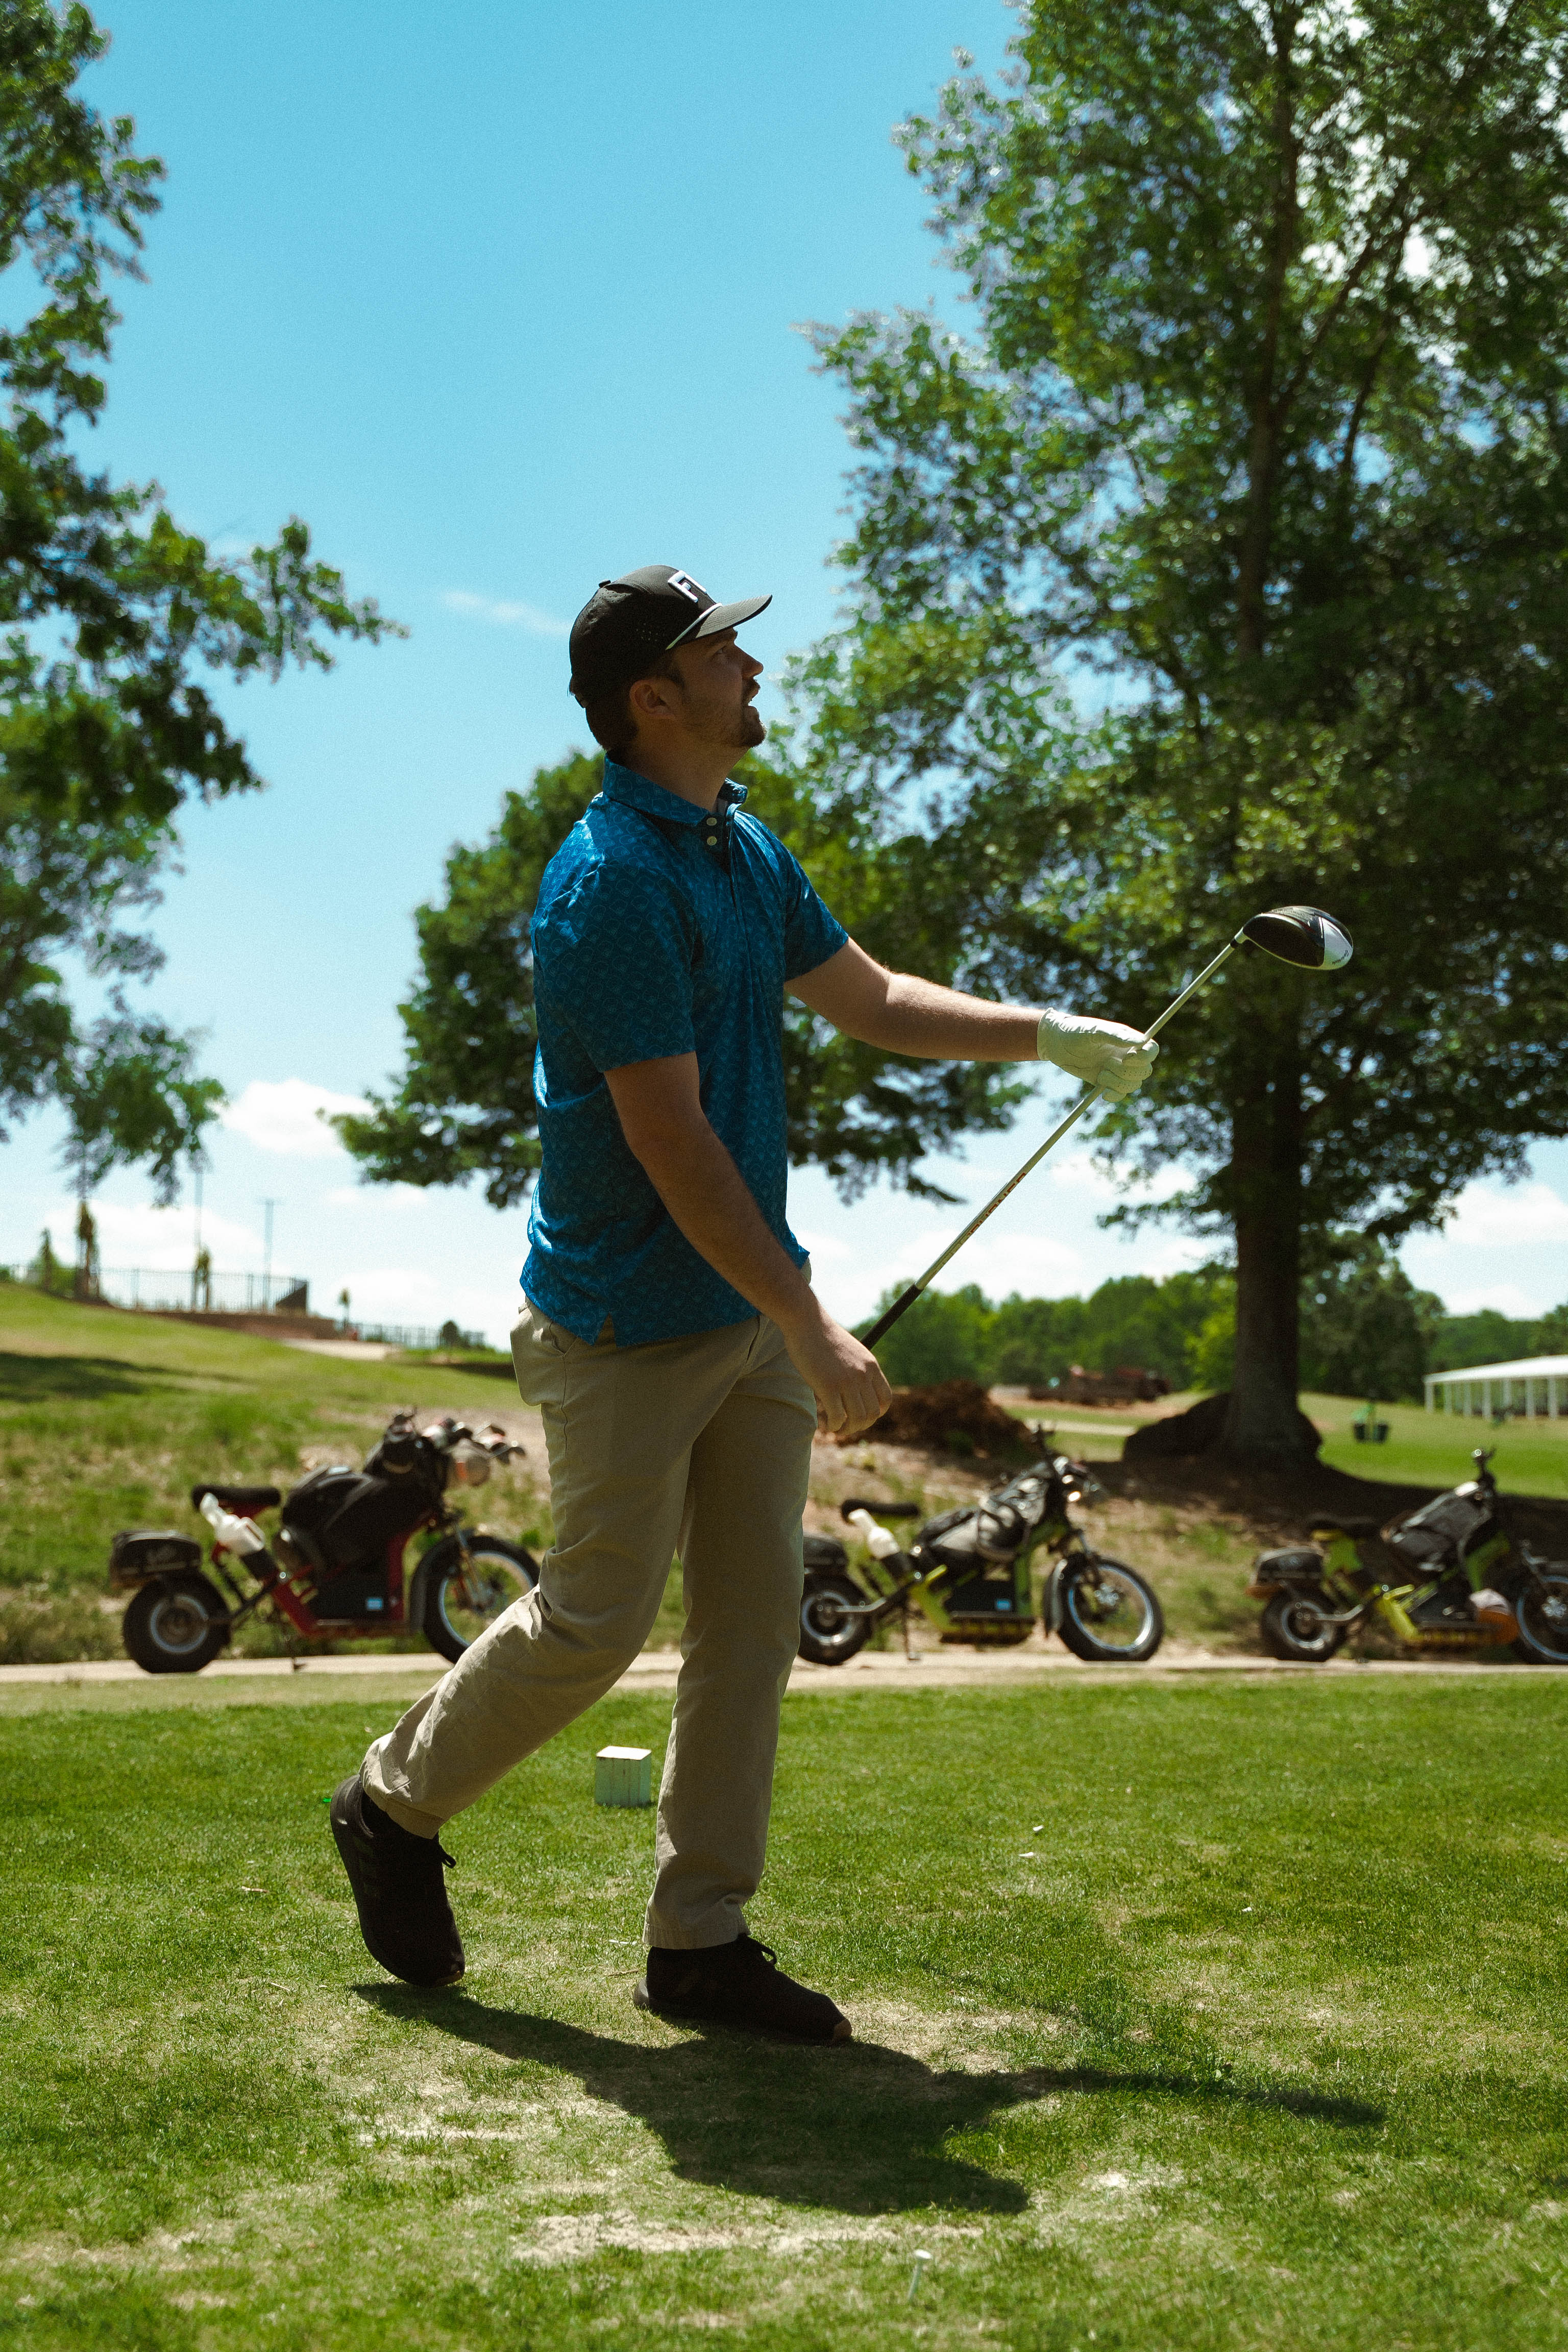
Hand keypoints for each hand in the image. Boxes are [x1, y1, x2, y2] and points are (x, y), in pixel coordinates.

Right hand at [778, 1303, 892, 1437]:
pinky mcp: (828, 1386)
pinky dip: (834, 1425)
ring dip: (847, 1429)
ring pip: (857, 1418)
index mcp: (871, 1366)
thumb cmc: (823, 1337)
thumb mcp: (851, 1351)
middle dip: (860, 1425)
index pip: (885, 1399)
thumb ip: (857, 1369)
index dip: (876, 1413)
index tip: (862, 1416)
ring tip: (836, 1427)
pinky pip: (838, 1417)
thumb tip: (854, 1390)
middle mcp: (863, 1374)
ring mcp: (847, 1381)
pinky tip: (827, 1424)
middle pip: (872, 1413)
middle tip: (846, 1426)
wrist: (807, 1322)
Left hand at [1037, 1008, 1158, 1101]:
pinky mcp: (1106, 1081)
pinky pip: (1120, 1093)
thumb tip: (1142, 1041)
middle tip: (1108, 1064)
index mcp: (1128, 1040)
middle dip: (1127, 1072)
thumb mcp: (1095, 1031)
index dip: (1145, 1057)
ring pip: (1133, 1084)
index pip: (1151, 1050)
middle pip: (1144, 1071)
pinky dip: (1115, 1095)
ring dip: (1119, 1083)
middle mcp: (1126, 1055)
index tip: (1127, 1058)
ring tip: (1100, 1074)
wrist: (1056, 1044)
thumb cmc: (1076, 1031)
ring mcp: (1117, 1070)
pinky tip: (1104, 1093)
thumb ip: (1117, 1036)